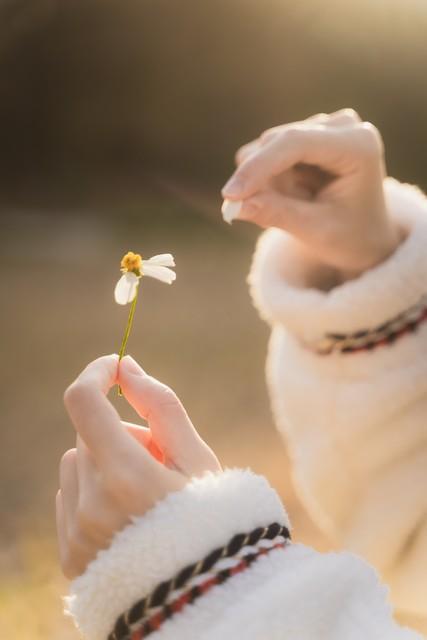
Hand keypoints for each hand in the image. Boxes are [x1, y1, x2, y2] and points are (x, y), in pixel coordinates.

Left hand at [56, 354, 220, 578]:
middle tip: (157, 462)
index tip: (115, 367)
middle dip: (120, 434)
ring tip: (144, 495)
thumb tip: (127, 367)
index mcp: (128, 477)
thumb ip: (161, 406)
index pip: (84, 402)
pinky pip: (68, 498)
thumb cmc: (213, 521)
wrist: (206, 596)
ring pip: (75, 464)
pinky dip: (93, 494)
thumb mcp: (197, 458)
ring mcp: (77, 534)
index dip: (97, 373)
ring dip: (104, 464)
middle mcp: (93, 505)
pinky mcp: (70, 555)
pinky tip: (127, 518)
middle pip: (87, 434)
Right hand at [222, 109, 403, 280]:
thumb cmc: (349, 236)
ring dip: (265, 184)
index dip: (258, 167)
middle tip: (254, 216)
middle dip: (259, 181)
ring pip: (266, 149)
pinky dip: (266, 180)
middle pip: (276, 142)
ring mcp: (323, 125)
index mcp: (358, 145)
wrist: (364, 236)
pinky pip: (265, 154)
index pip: (296, 143)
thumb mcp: (316, 231)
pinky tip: (291, 197)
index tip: (230, 195)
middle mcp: (342, 126)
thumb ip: (277, 214)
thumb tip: (233, 206)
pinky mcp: (305, 133)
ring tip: (294, 209)